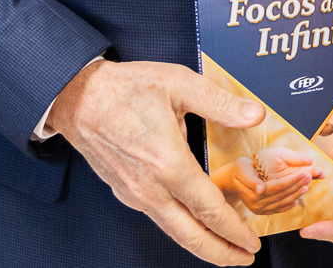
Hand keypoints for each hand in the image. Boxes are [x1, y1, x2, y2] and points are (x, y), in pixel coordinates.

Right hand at [45, 60, 265, 264]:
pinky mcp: (125, 193)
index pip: (209, 210)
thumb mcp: (178, 83)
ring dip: (202, 246)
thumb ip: (219, 102)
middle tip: (244, 259)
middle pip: (191, 235)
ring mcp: (135, 194)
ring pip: (173, 231)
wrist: (77, 98)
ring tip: (225, 250)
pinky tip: (194, 222)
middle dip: (222, 252)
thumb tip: (254, 114)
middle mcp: (150, 188)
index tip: (252, 242)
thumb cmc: (125, 89)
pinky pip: (159, 218)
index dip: (234, 230)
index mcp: (169, 164)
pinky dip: (182, 229)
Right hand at [212, 147, 318, 214]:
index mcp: (253, 192)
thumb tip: (260, 189)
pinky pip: (278, 209)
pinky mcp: (262, 211)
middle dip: (297, 185)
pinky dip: (288, 205)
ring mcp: (260, 209)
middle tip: (311, 176)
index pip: (277, 187)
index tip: (305, 172)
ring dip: (296, 194)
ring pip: (282, 203)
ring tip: (307, 185)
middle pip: (282, 195)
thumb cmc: (238, 170)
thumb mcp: (241, 168)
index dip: (292, 180)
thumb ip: (250, 179)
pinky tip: (297, 199)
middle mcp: (257, 204)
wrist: (230, 181)